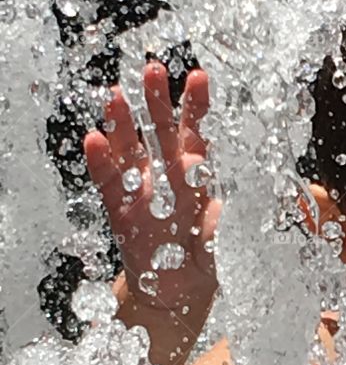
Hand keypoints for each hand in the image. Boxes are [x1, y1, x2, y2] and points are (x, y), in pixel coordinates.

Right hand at [84, 61, 219, 315]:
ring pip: (129, 151)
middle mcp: (167, 178)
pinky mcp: (122, 214)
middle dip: (155, 101)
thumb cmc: (207, 261)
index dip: (196, 107)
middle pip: (159, 132)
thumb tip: (232, 210)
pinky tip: (94, 139)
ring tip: (115, 95)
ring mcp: (142, 193)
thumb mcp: (227, 242)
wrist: (180, 295)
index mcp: (196, 178)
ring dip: (122, 124)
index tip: (199, 77)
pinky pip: (109, 185)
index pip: (197, 134)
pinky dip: (101, 163)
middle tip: (152, 69)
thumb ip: (226, 225)